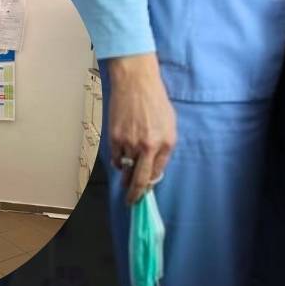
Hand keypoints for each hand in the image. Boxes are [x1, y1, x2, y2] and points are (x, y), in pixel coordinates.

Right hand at [105, 53, 176, 203]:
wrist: (137, 83)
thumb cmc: (155, 102)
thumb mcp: (170, 125)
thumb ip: (164, 148)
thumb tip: (155, 168)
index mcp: (165, 143)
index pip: (156, 174)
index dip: (149, 186)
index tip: (145, 194)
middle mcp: (147, 146)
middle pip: (139, 180)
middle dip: (135, 195)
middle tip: (131, 202)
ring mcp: (129, 143)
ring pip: (125, 170)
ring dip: (125, 175)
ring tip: (126, 176)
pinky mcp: (114, 138)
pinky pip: (115, 159)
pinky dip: (117, 161)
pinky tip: (121, 156)